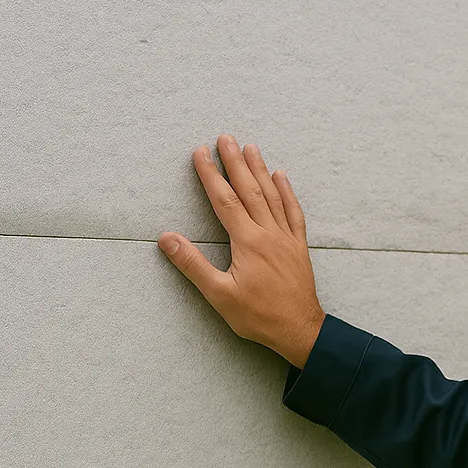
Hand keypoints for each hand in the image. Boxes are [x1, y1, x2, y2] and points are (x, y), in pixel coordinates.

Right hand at [159, 134, 325, 368]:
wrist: (300, 331)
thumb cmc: (259, 317)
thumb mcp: (219, 296)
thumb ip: (193, 265)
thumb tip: (167, 238)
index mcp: (248, 242)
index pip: (224, 200)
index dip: (210, 174)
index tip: (199, 152)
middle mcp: (269, 233)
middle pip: (249, 189)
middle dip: (235, 162)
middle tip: (225, 137)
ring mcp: (287, 238)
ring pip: (272, 195)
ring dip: (260, 169)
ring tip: (250, 147)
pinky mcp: (298, 247)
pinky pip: (294, 212)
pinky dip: (287, 192)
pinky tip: (281, 176)